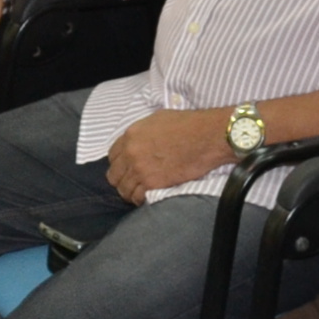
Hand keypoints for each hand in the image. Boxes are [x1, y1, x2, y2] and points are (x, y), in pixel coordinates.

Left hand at [103, 107, 233, 202]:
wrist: (206, 136)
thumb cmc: (187, 124)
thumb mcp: (157, 119)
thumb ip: (142, 132)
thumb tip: (141, 140)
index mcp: (131, 135)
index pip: (112, 156)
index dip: (120, 163)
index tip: (127, 168)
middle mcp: (131, 152)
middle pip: (114, 175)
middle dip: (122, 179)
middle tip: (133, 182)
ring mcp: (140, 169)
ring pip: (123, 189)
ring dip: (130, 192)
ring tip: (140, 192)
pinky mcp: (152, 183)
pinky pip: (138, 197)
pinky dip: (141, 199)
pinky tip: (148, 196)